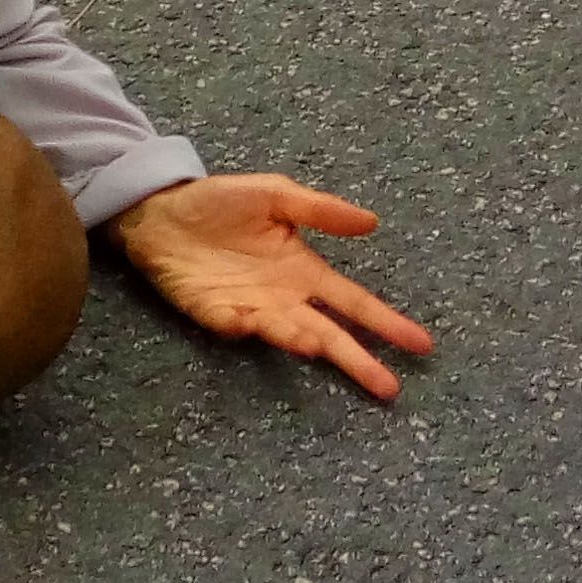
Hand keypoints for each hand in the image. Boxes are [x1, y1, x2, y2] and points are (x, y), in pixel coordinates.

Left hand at [110, 174, 434, 400]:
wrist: (162, 209)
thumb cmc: (222, 203)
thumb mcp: (276, 195)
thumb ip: (320, 209)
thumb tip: (371, 222)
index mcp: (305, 271)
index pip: (353, 303)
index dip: (385, 323)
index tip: (419, 345)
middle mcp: (283, 298)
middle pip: (328, 333)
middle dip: (357, 359)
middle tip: (387, 387)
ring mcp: (248, 307)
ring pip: (283, 331)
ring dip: (298, 339)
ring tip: (315, 347)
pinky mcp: (211, 310)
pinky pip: (229, 322)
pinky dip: (240, 325)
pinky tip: (249, 323)